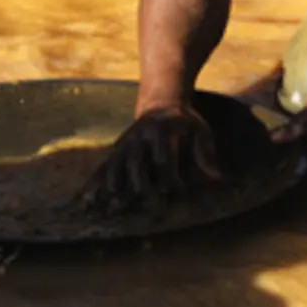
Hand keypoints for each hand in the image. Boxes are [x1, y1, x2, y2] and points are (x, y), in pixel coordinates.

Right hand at [76, 104, 224, 213]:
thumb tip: (219, 180)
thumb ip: (206, 154)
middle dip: (141, 184)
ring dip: (115, 185)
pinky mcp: (117, 149)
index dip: (170, 177)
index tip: (178, 193)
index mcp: (162, 131)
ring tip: (114, 205)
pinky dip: (95, 183)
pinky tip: (87, 200)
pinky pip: (103, 166)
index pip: (164, 158)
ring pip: (116, 165)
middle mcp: (140, 136)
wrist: (160, 100)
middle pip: (137, 163)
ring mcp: (125, 143)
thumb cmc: (185, 122)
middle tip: (147, 203)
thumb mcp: (200, 131)